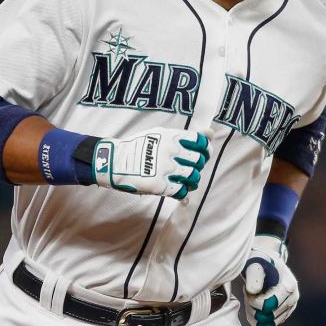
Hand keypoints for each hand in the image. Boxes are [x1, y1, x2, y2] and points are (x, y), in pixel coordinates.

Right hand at [92, 127, 209, 199]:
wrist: (114, 162)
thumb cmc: (139, 147)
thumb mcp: (160, 134)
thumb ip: (186, 136)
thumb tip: (210, 132)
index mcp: (171, 137)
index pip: (200, 142)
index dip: (205, 149)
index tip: (202, 154)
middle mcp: (170, 151)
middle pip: (199, 161)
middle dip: (198, 166)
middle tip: (190, 168)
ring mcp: (165, 169)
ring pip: (193, 177)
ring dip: (192, 181)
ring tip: (185, 180)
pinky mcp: (159, 185)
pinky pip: (181, 191)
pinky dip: (183, 193)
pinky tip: (177, 190)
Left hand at [241, 234, 298, 325]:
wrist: (267, 261)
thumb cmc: (259, 261)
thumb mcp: (255, 263)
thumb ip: (253, 276)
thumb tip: (253, 291)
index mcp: (289, 286)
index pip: (269, 305)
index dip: (253, 301)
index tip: (247, 289)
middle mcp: (293, 298)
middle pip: (268, 316)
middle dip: (252, 307)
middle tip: (247, 292)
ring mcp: (290, 307)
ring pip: (267, 323)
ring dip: (254, 312)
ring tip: (250, 296)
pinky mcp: (285, 313)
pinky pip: (268, 324)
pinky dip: (257, 317)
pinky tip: (253, 303)